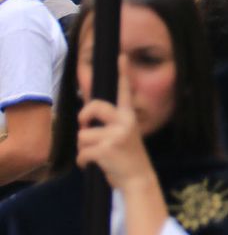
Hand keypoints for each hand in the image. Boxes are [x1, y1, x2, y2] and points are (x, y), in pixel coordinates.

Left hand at [76, 62, 157, 194]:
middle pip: (93, 107)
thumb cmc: (127, 158)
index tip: (121, 55)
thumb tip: (86, 122)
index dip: (122, 73)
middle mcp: (125, 122)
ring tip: (96, 156)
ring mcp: (116, 136)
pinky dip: (83, 162)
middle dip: (84, 118)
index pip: (124, 91)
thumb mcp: (125, 136)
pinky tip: (92, 166)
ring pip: (83, 136)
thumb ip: (110, 125)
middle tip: (86, 128)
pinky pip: (82, 153)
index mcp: (129, 117)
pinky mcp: (107, 150)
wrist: (138, 180)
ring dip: (84, 149)